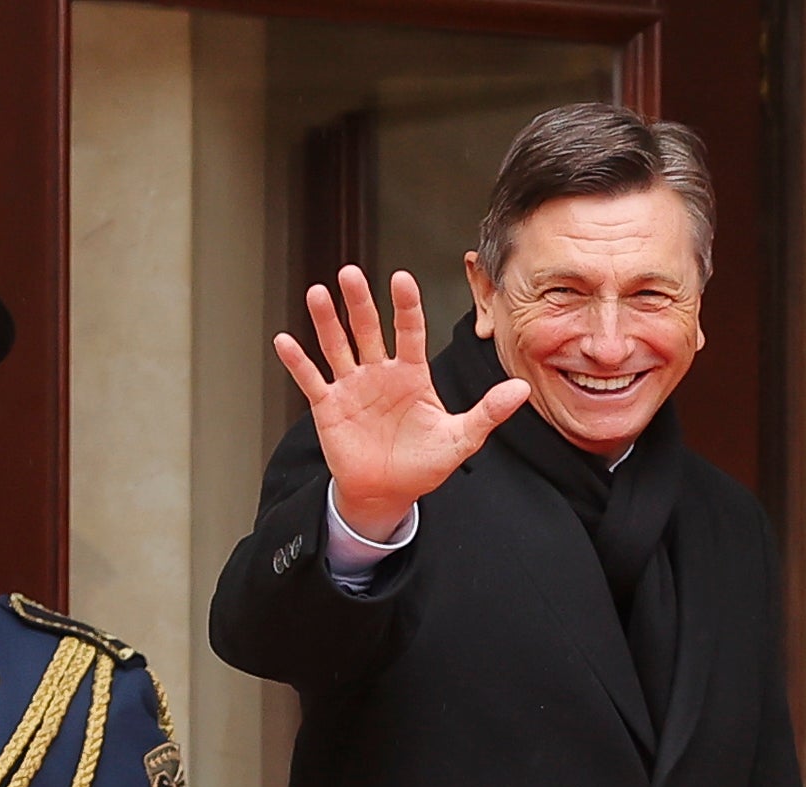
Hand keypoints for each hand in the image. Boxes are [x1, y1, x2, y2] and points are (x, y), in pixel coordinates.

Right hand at [272, 266, 526, 542]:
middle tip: (351, 273)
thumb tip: (521, 389)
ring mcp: (352, 387)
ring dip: (326, 321)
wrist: (388, 493)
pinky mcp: (329, 407)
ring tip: (318, 293)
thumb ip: (487, 412)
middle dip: (360, 302)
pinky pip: (311, 380)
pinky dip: (297, 362)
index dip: (406, 306)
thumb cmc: (423, 464)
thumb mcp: (460, 439)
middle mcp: (380, 372)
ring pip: (337, 346)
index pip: (410, 331)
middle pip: (368, 329)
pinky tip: (284, 341)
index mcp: (412, 375)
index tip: (401, 279)